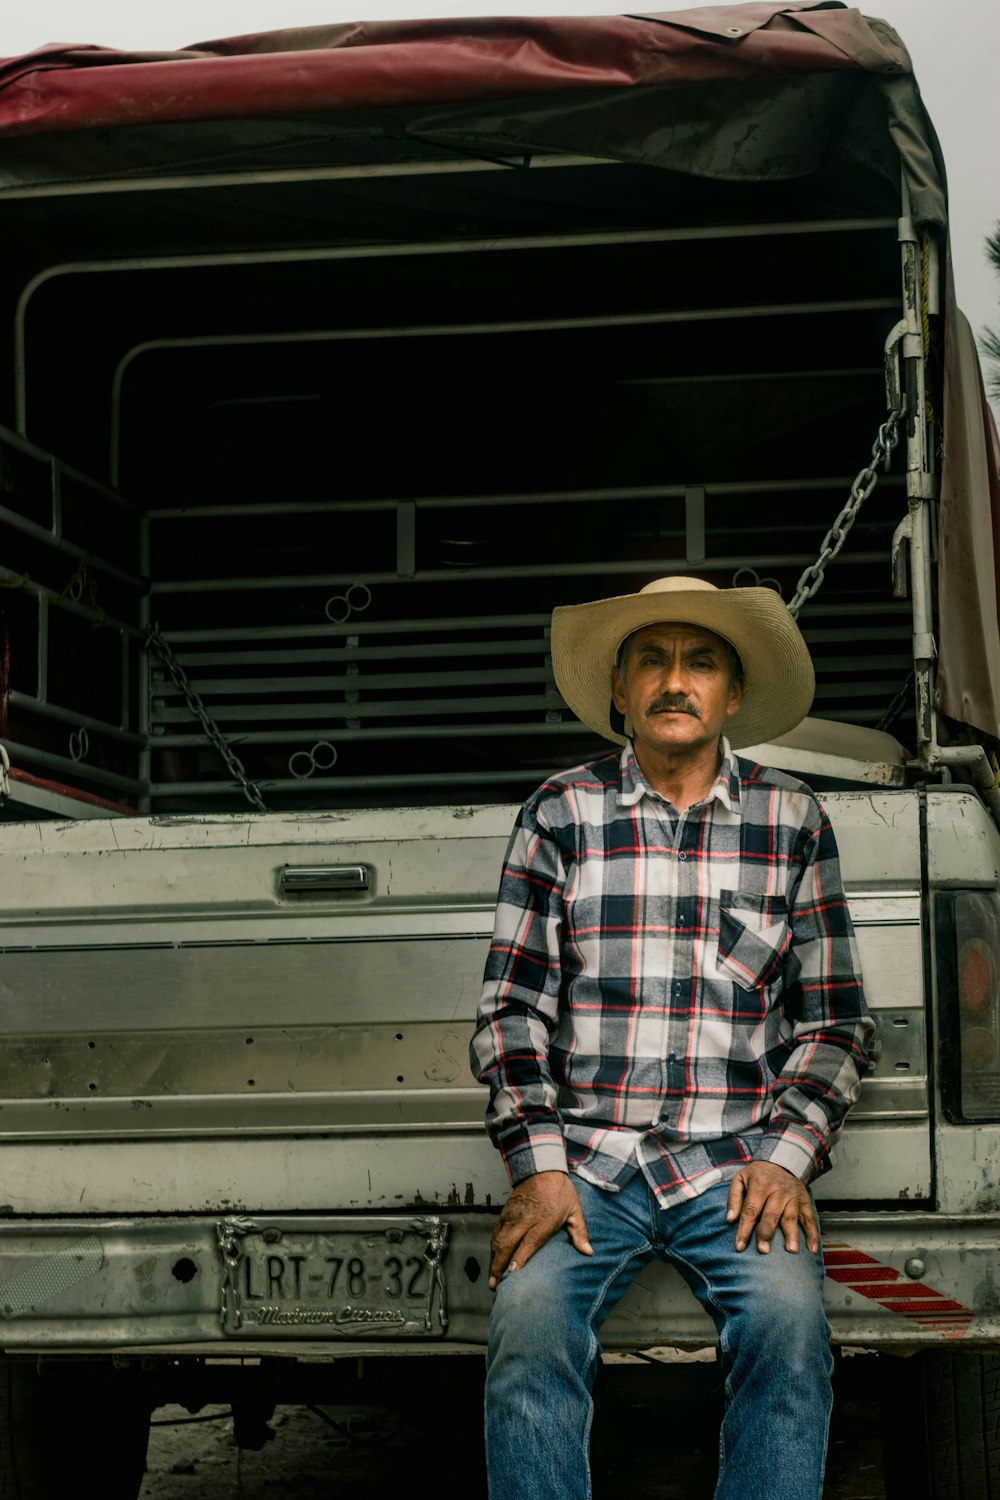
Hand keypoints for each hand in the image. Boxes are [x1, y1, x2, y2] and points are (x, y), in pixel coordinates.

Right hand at [488, 1171, 592, 1289]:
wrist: (541, 1167)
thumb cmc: (560, 1190)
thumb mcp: (574, 1210)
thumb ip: (580, 1232)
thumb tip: (588, 1252)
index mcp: (542, 1221)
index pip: (528, 1243)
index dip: (518, 1259)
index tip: (511, 1274)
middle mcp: (524, 1220)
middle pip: (506, 1245)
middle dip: (499, 1266)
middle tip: (495, 1286)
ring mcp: (512, 1216)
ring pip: (497, 1240)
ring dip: (493, 1260)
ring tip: (491, 1279)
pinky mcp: (505, 1213)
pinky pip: (496, 1232)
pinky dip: (492, 1248)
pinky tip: (492, 1259)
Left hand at [725, 1160, 818, 1254]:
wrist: (782, 1161)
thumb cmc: (758, 1175)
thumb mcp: (740, 1179)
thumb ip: (734, 1198)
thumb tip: (730, 1220)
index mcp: (760, 1185)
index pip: (750, 1210)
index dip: (745, 1229)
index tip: (740, 1246)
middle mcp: (777, 1191)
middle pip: (771, 1215)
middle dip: (767, 1233)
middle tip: (763, 1250)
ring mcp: (793, 1197)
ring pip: (791, 1218)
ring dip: (792, 1235)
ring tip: (791, 1250)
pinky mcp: (804, 1202)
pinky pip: (809, 1219)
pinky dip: (812, 1234)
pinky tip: (812, 1249)